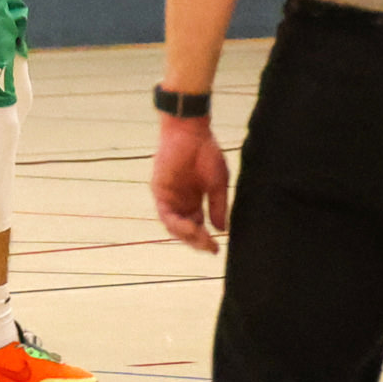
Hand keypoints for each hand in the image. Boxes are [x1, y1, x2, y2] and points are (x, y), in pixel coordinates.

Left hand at [152, 116, 230, 250]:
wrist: (191, 132)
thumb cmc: (206, 152)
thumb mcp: (218, 183)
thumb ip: (218, 206)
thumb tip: (222, 229)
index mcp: (194, 200)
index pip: (198, 227)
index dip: (206, 240)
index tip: (217, 249)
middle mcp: (180, 202)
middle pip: (186, 230)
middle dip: (198, 241)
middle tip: (210, 247)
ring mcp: (169, 198)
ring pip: (174, 227)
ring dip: (188, 236)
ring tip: (202, 239)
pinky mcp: (160, 192)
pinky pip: (166, 215)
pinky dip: (177, 224)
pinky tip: (191, 228)